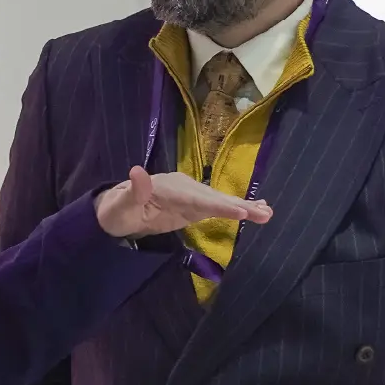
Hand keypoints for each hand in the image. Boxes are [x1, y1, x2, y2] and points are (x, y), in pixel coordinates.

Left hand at [95, 166, 272, 239]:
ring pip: (219, 202)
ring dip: (244, 207)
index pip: (195, 197)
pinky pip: (217, 208)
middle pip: (213, 198)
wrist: (117, 211)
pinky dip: (236, 210)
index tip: (238, 211)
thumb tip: (137, 171)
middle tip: (264, 213)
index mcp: (168, 186)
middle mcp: (183, 186)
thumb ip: (133, 191)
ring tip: (268, 213)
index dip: (217, 204)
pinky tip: (256, 212)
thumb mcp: (120, 204)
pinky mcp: (193, 206)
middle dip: (239, 206)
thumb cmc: (116, 210)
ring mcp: (190, 196)